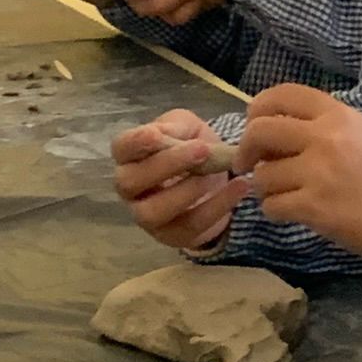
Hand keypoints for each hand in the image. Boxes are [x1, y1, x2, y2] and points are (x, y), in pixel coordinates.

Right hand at [114, 111, 253, 250]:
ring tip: (216, 173)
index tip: (156, 135)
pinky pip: (190, 225)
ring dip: (186, 192)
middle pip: (131, 181)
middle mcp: (131, 188)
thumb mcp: (188, 128)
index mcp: (130, 156)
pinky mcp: (172, 234)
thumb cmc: (194, 147)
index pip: (121, 148)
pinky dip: (217, 207)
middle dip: (167, 165)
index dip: (135, 142)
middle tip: (203, 150)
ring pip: (152, 211)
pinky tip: (239, 187)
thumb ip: (177, 126)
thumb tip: (169, 133)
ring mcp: (146, 215)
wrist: (220, 178)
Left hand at [239, 84, 361, 265]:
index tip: (256, 127)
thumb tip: (268, 134)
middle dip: (246, 150)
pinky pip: (271, 206)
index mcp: (338, 115)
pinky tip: (297, 212)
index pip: (281, 94)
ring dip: (267, 188)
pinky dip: (277, 212)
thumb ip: (318, 127)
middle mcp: (326, 137)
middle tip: (250, 164)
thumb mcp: (359, 134)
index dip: (258, 109)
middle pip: (259, 131)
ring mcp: (318, 172)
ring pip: (262, 175)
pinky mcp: (314, 206)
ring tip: (290, 193)